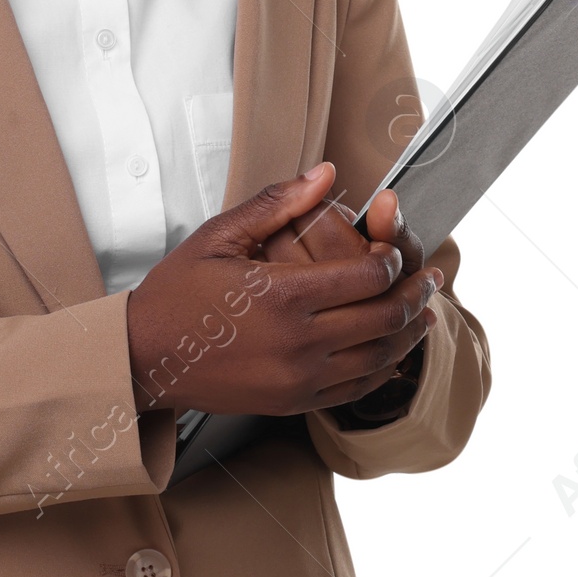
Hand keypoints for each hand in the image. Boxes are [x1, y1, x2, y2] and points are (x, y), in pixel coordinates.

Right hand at [125, 164, 434, 417]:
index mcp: (281, 295)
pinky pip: (356, 387)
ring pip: (378, 356)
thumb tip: (325, 174)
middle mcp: (297, 342)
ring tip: (425, 312)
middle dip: (415, 294)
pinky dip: (384, 367)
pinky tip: (392, 351)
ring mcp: (298, 378)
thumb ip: (277, 204)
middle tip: (432, 277)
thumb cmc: (177, 293)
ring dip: (409, 332)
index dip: (392, 259)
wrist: (145, 358)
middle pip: (383, 317)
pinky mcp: (293, 402)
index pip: (365, 275)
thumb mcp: (220, 237)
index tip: (396, 247)